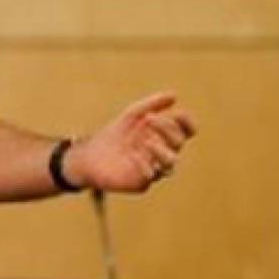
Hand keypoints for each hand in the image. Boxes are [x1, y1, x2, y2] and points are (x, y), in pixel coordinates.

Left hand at [69, 92, 196, 192]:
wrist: (91, 156)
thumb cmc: (116, 135)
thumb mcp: (132, 114)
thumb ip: (152, 104)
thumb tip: (174, 95)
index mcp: (164, 137)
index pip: (187, 131)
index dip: (187, 123)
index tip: (176, 114)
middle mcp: (163, 153)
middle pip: (179, 143)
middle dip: (167, 129)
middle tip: (148, 119)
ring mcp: (154, 168)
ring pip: (171, 164)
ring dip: (162, 150)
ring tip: (146, 141)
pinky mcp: (141, 183)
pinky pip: (150, 176)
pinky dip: (143, 164)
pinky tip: (132, 155)